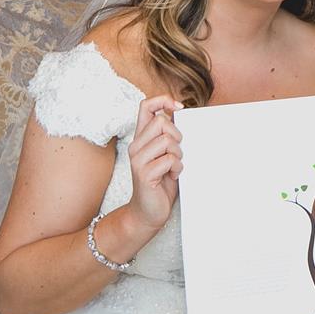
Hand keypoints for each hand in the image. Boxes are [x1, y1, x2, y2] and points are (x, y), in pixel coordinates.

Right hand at [125, 94, 184, 232]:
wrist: (148, 212)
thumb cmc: (160, 183)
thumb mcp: (164, 154)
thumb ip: (167, 136)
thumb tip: (178, 113)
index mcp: (140, 138)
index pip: (146, 106)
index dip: (163, 100)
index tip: (178, 107)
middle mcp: (135, 146)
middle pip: (161, 121)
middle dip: (177, 135)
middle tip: (177, 152)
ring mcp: (138, 160)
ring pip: (167, 140)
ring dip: (178, 154)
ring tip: (174, 166)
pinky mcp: (144, 174)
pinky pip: (170, 160)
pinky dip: (177, 168)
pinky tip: (172, 176)